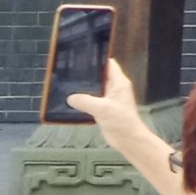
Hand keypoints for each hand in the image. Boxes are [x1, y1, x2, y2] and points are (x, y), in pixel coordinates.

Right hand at [66, 61, 181, 194]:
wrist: (127, 139)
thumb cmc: (121, 121)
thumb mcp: (102, 108)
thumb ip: (85, 101)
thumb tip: (70, 98)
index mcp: (119, 82)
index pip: (109, 64)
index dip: (98, 59)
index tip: (84, 55)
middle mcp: (115, 88)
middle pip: (100, 75)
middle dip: (88, 73)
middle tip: (70, 69)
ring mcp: (110, 99)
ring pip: (95, 88)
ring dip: (85, 88)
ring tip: (68, 83)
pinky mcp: (105, 109)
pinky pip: (93, 100)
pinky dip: (84, 99)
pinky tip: (73, 100)